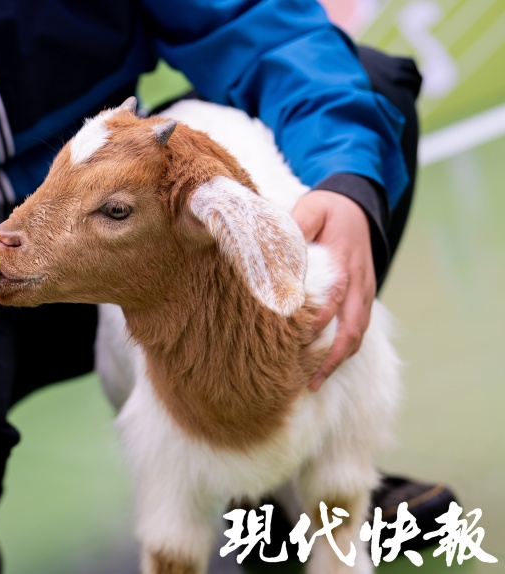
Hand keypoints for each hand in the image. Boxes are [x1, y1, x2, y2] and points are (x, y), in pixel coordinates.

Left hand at [291, 190, 375, 390]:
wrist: (359, 206)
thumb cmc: (328, 210)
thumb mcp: (311, 208)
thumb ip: (295, 226)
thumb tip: (273, 248)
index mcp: (345, 263)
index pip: (334, 298)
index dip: (318, 321)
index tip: (296, 341)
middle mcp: (359, 284)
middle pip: (352, 327)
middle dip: (332, 356)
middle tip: (307, 380)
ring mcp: (365, 294)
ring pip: (358, 335)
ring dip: (338, 361)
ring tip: (313, 384)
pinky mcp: (363, 300)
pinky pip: (358, 330)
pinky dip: (344, 351)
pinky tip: (323, 367)